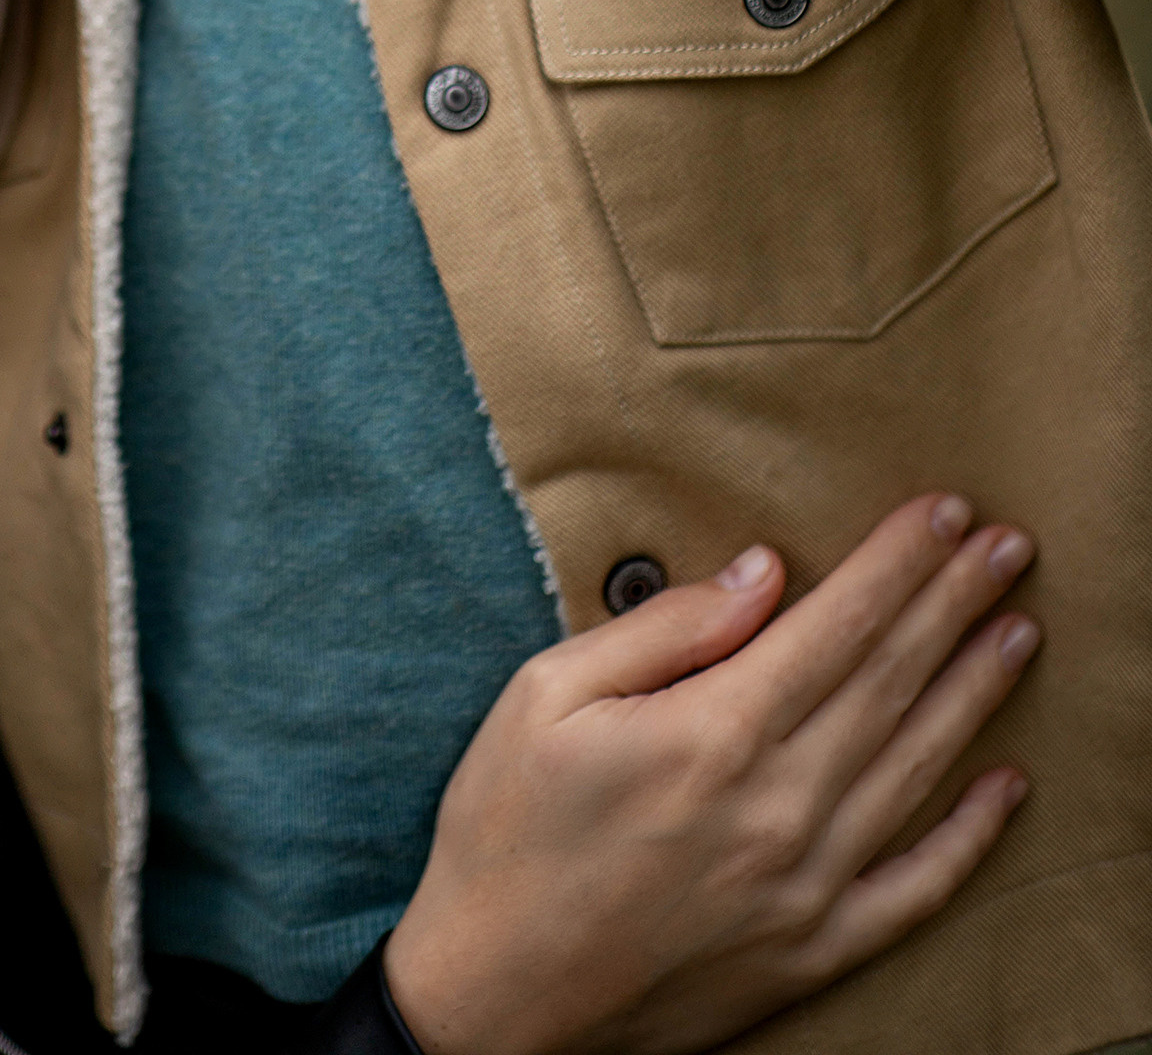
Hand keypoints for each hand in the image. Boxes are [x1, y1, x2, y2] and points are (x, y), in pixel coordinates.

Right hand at [383, 493, 1035, 1054]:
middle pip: (890, 683)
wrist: (496, 1001)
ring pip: (915, 769)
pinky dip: (969, 836)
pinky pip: (913, 887)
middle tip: (1008, 547)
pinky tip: (1006, 786)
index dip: (896, 563)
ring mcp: (804, 888)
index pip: (835, 626)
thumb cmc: (505, 835)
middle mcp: (776, 809)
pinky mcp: (811, 953)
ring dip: (973, 692)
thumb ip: (662, 629)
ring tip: (1016, 631)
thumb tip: (760, 574)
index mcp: (711, 735)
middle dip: (954, 604)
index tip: (944, 510)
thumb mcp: (544, 696)